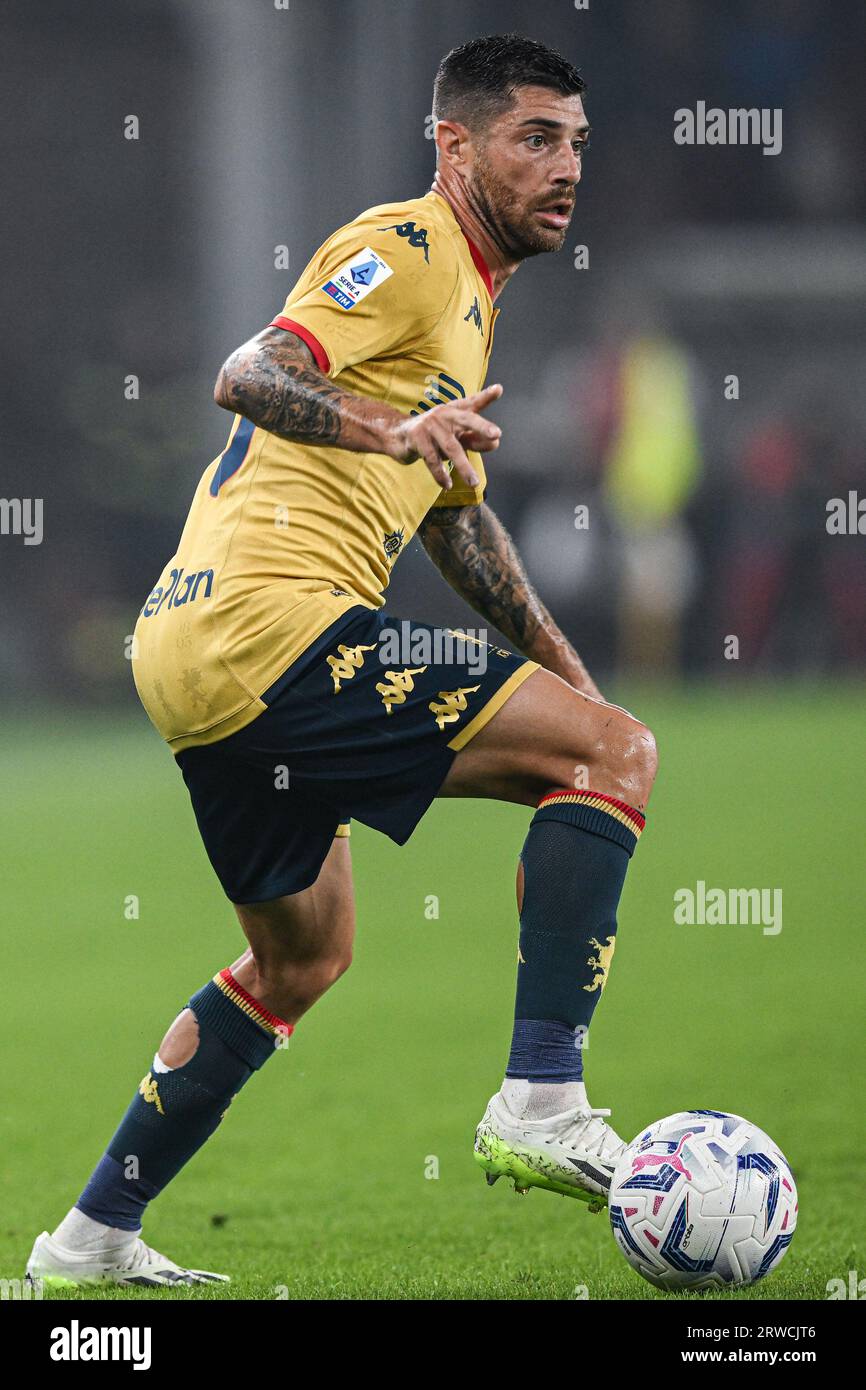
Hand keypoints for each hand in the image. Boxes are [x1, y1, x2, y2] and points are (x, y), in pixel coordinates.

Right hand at [386, 384, 502, 489]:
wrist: (397, 436)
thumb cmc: (432, 436)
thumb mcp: (453, 436)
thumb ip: (474, 438)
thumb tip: (495, 444)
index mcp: (455, 412)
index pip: (473, 404)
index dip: (486, 396)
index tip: (498, 389)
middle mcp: (444, 415)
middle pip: (466, 419)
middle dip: (481, 426)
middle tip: (496, 435)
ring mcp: (430, 425)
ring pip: (451, 448)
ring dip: (464, 467)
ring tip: (474, 483)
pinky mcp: (417, 438)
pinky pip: (432, 460)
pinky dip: (440, 474)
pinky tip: (448, 484)